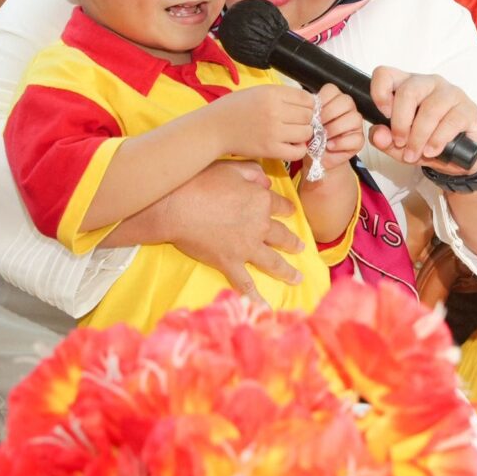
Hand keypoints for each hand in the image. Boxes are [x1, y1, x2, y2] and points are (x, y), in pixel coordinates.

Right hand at [163, 160, 304, 303]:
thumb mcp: (230, 167)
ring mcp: (246, 247)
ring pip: (273, 261)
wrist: (176, 206)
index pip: (280, 205)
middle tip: (300, 247)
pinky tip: (265, 308)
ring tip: (297, 278)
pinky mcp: (229, 262)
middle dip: (292, 241)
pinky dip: (255, 298)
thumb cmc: (200, 181)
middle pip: (281, 235)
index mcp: (261, 201)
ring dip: (286, 270)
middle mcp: (259, 226)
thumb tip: (266, 182)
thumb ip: (252, 172)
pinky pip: (246, 283)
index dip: (286, 208)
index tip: (291, 212)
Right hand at [215, 84, 313, 160]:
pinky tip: (291, 145)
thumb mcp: (258, 91)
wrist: (215, 128)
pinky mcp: (270, 149)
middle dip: (306, 119)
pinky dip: (299, 149)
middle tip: (296, 122)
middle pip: (308, 115)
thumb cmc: (234, 108)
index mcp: (272, 93)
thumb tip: (307, 103)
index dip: (308, 104)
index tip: (302, 109)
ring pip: (306, 132)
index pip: (306, 98)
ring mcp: (273, 131)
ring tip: (293, 133)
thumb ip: (282, 95)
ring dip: (303, 133)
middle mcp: (275, 111)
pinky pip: (298, 151)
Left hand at [305, 83, 364, 173]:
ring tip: (324, 137)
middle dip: (329, 114)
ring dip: (335, 128)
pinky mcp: (359, 140)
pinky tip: (330, 146)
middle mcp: (347, 109)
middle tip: (318, 125)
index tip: (313, 112)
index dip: (322, 101)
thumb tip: (311, 116)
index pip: (332, 90)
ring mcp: (355, 124)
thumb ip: (310, 116)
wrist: (317, 156)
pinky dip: (341, 143)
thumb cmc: (312, 137)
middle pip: (346, 101)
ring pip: (354, 118)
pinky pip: (356, 138)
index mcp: (333, 100)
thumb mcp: (307, 124)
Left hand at [368, 67, 476, 172]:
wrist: (458, 157)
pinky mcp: (468, 109)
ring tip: (414, 154)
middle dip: (401, 123)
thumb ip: (383, 140)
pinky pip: (450, 121)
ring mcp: (451, 93)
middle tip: (400, 143)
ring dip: (419, 136)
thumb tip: (378, 134)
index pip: (385, 74)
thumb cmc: (424, 142)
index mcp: (406, 85)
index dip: (380, 92)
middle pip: (408, 91)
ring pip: (430, 109)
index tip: (383, 115)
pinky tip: (431, 151)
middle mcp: (428, 83)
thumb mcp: (398, 146)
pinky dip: (437, 140)